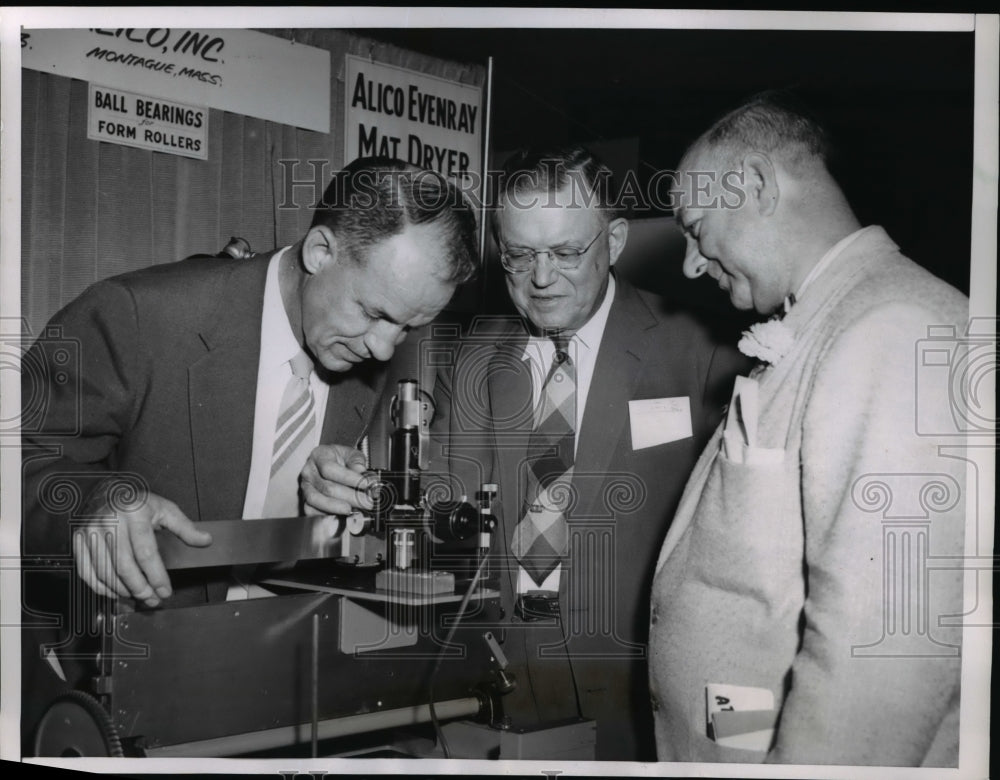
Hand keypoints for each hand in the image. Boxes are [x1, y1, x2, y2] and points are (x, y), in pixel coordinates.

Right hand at [72, 491, 211, 607]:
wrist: (107, 491)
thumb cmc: (137, 502)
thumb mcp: (165, 509)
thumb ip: (185, 527)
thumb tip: (206, 540)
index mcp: (134, 513)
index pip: (146, 552)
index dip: (156, 576)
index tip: (165, 591)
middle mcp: (110, 522)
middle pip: (124, 566)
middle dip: (140, 588)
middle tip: (152, 599)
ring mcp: (91, 531)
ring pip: (105, 572)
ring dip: (123, 591)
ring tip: (140, 596)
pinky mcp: (78, 540)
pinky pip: (87, 572)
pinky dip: (102, 588)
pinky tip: (117, 592)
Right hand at [300, 444, 373, 515]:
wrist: (327, 463)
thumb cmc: (339, 460)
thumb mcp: (351, 454)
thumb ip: (357, 461)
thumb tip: (361, 472)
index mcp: (320, 456)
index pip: (330, 469)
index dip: (349, 478)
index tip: (366, 485)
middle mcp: (309, 472)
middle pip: (327, 488)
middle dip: (351, 497)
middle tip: (367, 502)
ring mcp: (305, 487)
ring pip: (317, 500)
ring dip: (338, 508)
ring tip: (354, 509)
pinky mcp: (305, 500)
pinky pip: (311, 511)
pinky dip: (326, 515)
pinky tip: (340, 514)